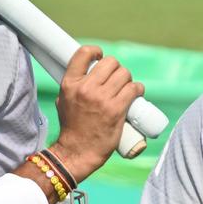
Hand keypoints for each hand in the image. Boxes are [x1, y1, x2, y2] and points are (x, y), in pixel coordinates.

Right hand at [51, 46, 143, 182]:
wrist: (77, 152)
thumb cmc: (72, 128)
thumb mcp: (64, 101)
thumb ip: (73, 86)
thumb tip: (86, 73)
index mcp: (70, 84)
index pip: (84, 53)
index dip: (96, 51)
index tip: (101, 57)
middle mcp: (86, 88)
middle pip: (110, 62)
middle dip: (116, 69)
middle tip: (117, 81)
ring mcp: (102, 99)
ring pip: (124, 74)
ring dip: (128, 80)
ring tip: (126, 89)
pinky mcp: (116, 110)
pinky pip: (134, 89)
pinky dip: (138, 89)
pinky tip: (136, 93)